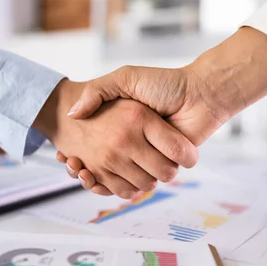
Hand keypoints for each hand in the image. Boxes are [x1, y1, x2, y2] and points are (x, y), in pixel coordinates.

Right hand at [61, 27, 266, 189]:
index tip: (65, 155)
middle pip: (102, 165)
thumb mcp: (126, 78)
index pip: (94, 143)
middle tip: (70, 164)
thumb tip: (73, 114)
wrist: (201, 95)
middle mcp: (133, 142)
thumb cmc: (165, 83)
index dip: (78, 152)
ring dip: (99, 179)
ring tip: (81, 172)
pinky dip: (119, 188)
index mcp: (125, 124)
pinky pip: (138, 184)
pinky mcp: (162, 166)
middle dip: (84, 167)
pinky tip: (97, 180)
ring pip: (116, 177)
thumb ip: (99, 90)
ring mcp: (147, 155)